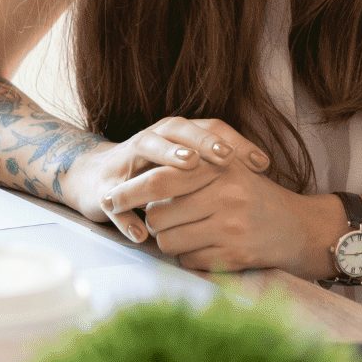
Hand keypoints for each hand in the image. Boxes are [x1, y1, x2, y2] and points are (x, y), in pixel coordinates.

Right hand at [63, 115, 271, 243]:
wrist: (98, 180)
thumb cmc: (156, 173)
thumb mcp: (189, 166)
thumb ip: (219, 163)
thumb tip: (263, 166)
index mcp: (175, 133)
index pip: (209, 128)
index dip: (235, 142)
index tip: (260, 163)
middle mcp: (152, 138)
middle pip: (179, 130)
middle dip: (203, 141)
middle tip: (226, 157)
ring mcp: (127, 160)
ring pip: (146, 148)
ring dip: (168, 154)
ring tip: (189, 165)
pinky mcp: (106, 188)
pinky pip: (115, 201)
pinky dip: (126, 217)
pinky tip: (141, 233)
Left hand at [110, 157, 336, 277]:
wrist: (300, 228)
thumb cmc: (255, 197)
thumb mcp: (229, 171)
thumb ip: (191, 169)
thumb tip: (140, 184)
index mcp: (219, 169)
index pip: (161, 180)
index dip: (129, 191)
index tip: (109, 198)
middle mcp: (225, 196)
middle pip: (158, 216)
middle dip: (151, 222)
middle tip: (156, 220)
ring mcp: (231, 228)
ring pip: (168, 242)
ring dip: (167, 241)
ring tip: (183, 233)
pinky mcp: (235, 255)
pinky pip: (188, 261)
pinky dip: (187, 257)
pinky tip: (203, 247)